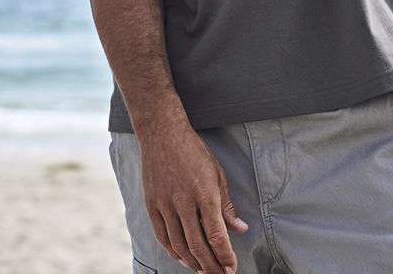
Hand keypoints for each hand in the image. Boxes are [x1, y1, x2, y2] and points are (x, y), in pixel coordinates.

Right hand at [138, 119, 247, 273]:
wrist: (162, 132)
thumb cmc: (193, 150)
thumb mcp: (217, 173)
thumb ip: (227, 205)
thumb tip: (240, 229)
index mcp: (205, 193)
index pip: (217, 235)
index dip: (225, 256)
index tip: (231, 268)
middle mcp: (184, 201)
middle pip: (198, 246)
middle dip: (211, 266)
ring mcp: (165, 204)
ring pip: (179, 245)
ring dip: (192, 263)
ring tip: (203, 270)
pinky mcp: (151, 204)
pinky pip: (162, 236)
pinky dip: (173, 252)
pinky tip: (182, 258)